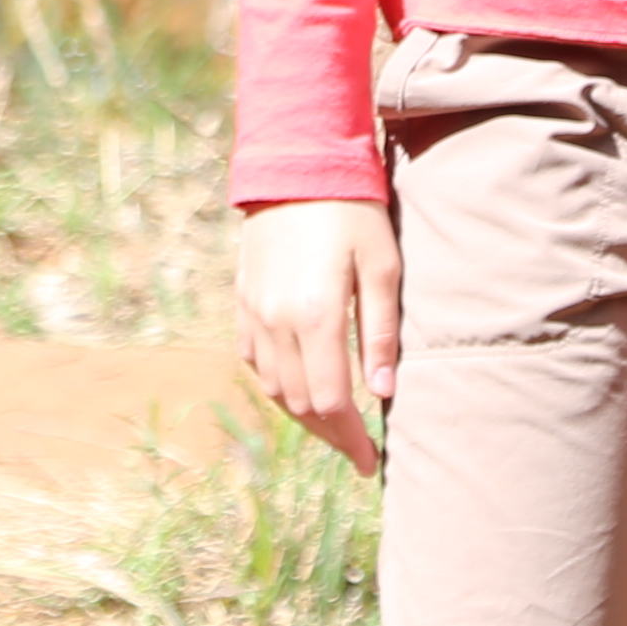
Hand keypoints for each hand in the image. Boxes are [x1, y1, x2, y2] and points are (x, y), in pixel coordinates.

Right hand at [235, 198, 403, 475]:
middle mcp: (278, 321)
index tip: (371, 462)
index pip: (332, 402)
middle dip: (331, 436)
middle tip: (357, 453)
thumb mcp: (383, 267)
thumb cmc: (352, 212)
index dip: (352, 439)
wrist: (296, 163)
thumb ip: (381, 333)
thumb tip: (382, 394)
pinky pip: (253, 360)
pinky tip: (296, 389)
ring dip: (303, 415)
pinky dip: (275, 385)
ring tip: (333, 428)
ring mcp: (254, 310)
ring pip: (273, 387)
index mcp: (316, 316)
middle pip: (301, 403)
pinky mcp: (243, 298)